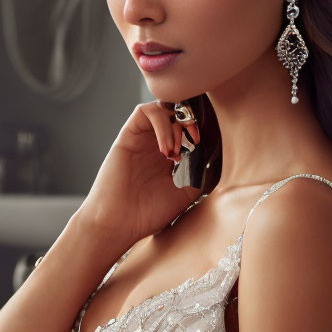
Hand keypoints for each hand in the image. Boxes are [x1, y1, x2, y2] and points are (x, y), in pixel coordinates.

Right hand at [73, 100, 202, 252]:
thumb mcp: (185, 193)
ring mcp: (142, 138)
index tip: (202, 144)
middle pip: (177, 112)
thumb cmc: (148, 213)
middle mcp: (156, 143)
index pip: (187, 127)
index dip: (199, 129)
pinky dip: (161, 124)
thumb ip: (199, 172)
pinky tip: (165, 148)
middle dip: (190, 122)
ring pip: (162, 107)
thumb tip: (213, 153)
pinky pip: (145, 111)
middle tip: (193, 141)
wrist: (119, 224)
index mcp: (170, 155)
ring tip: (175, 151)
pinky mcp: (127, 136)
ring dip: (175, 124)